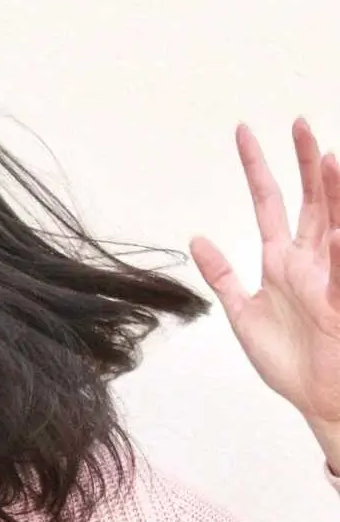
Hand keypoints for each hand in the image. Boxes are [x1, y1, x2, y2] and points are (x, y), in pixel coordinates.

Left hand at [189, 119, 339, 428]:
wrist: (317, 398)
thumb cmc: (287, 360)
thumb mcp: (241, 312)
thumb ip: (221, 275)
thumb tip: (196, 238)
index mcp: (281, 262)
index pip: (269, 204)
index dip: (258, 169)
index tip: (244, 134)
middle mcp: (310, 261)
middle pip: (311, 201)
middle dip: (306, 163)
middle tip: (300, 123)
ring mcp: (331, 278)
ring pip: (336, 223)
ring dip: (334, 192)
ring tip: (329, 156)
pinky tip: (336, 230)